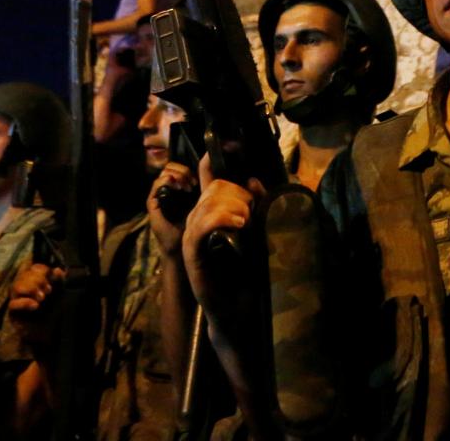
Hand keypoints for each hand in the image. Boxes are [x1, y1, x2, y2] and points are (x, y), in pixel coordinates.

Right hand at [7, 262, 63, 354]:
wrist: (50, 333)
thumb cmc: (54, 311)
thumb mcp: (59, 294)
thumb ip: (59, 281)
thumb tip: (57, 270)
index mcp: (35, 281)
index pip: (33, 268)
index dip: (42, 270)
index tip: (53, 278)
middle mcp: (24, 288)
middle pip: (23, 275)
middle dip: (38, 280)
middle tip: (49, 291)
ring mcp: (17, 300)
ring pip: (16, 286)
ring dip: (31, 289)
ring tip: (43, 298)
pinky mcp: (13, 313)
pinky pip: (13, 304)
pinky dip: (25, 303)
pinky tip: (36, 306)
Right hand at [146, 160, 195, 257]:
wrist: (179, 245)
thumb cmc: (190, 225)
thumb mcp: (197, 202)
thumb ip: (201, 188)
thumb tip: (210, 173)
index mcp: (176, 187)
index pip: (177, 168)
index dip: (186, 171)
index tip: (196, 182)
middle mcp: (166, 188)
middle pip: (170, 167)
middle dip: (183, 171)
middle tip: (191, 183)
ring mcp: (158, 194)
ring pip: (164, 172)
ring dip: (177, 176)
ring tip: (185, 188)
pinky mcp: (152, 202)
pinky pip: (156, 184)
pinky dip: (166, 181)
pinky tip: (177, 189)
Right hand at [181, 154, 265, 314]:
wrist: (239, 307)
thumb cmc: (248, 270)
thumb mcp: (258, 229)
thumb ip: (256, 204)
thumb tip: (253, 179)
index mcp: (212, 210)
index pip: (208, 174)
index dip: (217, 154)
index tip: (233, 142)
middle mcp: (198, 218)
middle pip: (216, 186)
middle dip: (239, 194)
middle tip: (252, 215)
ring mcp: (192, 234)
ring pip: (210, 201)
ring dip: (236, 206)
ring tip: (247, 223)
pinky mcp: (192, 252)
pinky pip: (202, 224)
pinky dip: (222, 218)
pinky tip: (239, 224)